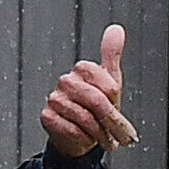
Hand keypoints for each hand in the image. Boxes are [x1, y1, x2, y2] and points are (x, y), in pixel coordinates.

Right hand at [40, 23, 136, 157]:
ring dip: (98, 134)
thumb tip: (116, 29)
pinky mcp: (47, 117)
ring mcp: (54, 98)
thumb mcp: (110, 81)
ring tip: (102, 138)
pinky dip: (83, 139)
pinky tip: (85, 138)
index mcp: (82, 69)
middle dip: (112, 123)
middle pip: (97, 102)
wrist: (80, 135)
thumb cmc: (96, 108)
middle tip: (120, 136)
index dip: (116, 105)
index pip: (108, 87)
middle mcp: (66, 81)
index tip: (119, 116)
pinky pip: (73, 130)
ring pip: (86, 119)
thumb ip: (112, 54)